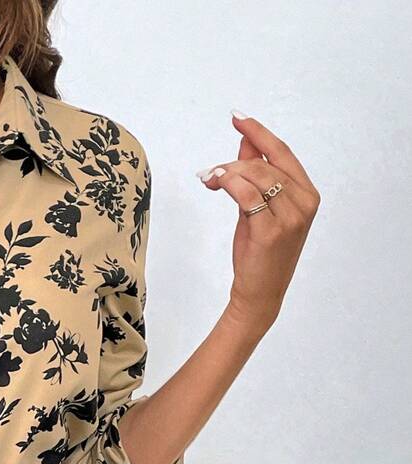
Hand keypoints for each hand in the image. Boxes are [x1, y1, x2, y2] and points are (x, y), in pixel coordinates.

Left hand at [197, 111, 319, 331]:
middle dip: (234, 162)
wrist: (259, 294)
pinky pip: (246, 194)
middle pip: (266, 163)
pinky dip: (227, 183)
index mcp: (307, 194)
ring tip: (209, 179)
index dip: (260, 133)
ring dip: (226, 173)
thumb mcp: (258, 208)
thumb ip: (255, 176)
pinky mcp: (271, 231)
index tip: (238, 117)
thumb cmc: (259, 253)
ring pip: (255, 176)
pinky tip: (214, 183)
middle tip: (209, 172)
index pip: (283, 153)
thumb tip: (247, 143)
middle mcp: (304, 203)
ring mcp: (291, 217)